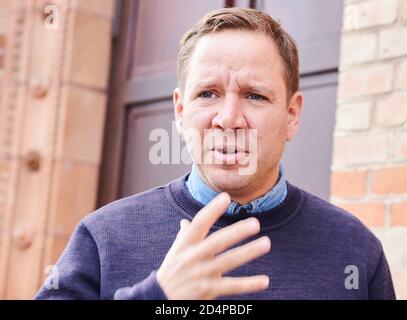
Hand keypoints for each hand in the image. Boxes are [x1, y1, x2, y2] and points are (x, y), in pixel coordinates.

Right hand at [156, 192, 270, 299]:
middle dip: (236, 232)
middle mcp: (193, 257)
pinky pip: (232, 286)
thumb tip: (185, 221)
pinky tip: (264, 281)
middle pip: (217, 242)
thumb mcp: (175, 251)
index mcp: (185, 244)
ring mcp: (202, 274)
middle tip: (255, 223)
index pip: (199, 223)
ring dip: (248, 252)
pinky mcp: (208, 290)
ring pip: (228, 261)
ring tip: (266, 243)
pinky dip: (249, 284)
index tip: (226, 197)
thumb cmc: (171, 271)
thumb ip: (184, 235)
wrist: (160, 299)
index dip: (212, 210)